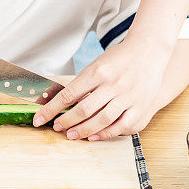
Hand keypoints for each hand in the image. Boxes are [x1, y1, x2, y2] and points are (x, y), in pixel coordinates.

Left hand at [32, 36, 171, 139]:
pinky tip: (93, 136)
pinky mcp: (140, 107)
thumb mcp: (97, 65)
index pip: (69, 94)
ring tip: (72, 135)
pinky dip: (105, 134)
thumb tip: (62, 102)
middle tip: (56, 127)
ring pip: (101, 121)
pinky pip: (120, 127)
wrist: (149, 52)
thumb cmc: (119, 58)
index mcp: (99, 71)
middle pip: (84, 110)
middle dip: (66, 121)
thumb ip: (82, 84)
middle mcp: (113, 84)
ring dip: (83, 131)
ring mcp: (128, 97)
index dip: (52, 109)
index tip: (40, 119)